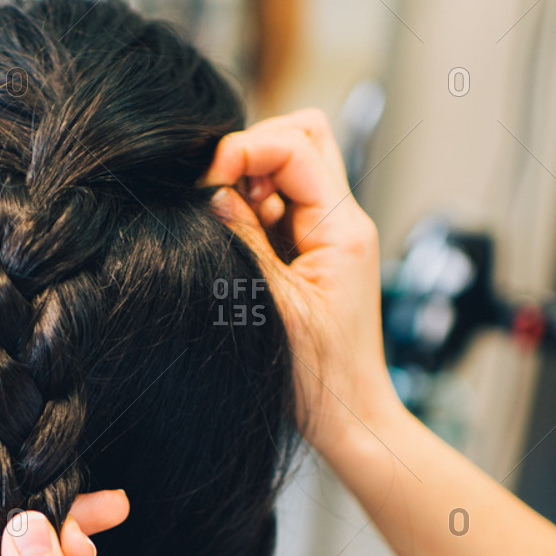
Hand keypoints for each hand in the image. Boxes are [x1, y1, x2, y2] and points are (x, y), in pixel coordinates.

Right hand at [202, 109, 399, 460]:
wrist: (349, 419)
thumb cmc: (319, 380)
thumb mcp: (272, 306)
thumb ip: (241, 241)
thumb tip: (211, 193)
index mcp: (343, 229)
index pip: (295, 147)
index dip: (244, 152)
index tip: (206, 185)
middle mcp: (344, 222)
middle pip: (304, 137)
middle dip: (253, 150)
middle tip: (220, 192)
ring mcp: (331, 235)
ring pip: (291, 167)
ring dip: (250, 182)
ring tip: (228, 227)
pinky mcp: (316, 253)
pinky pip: (282, 207)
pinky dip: (253, 212)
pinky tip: (239, 246)